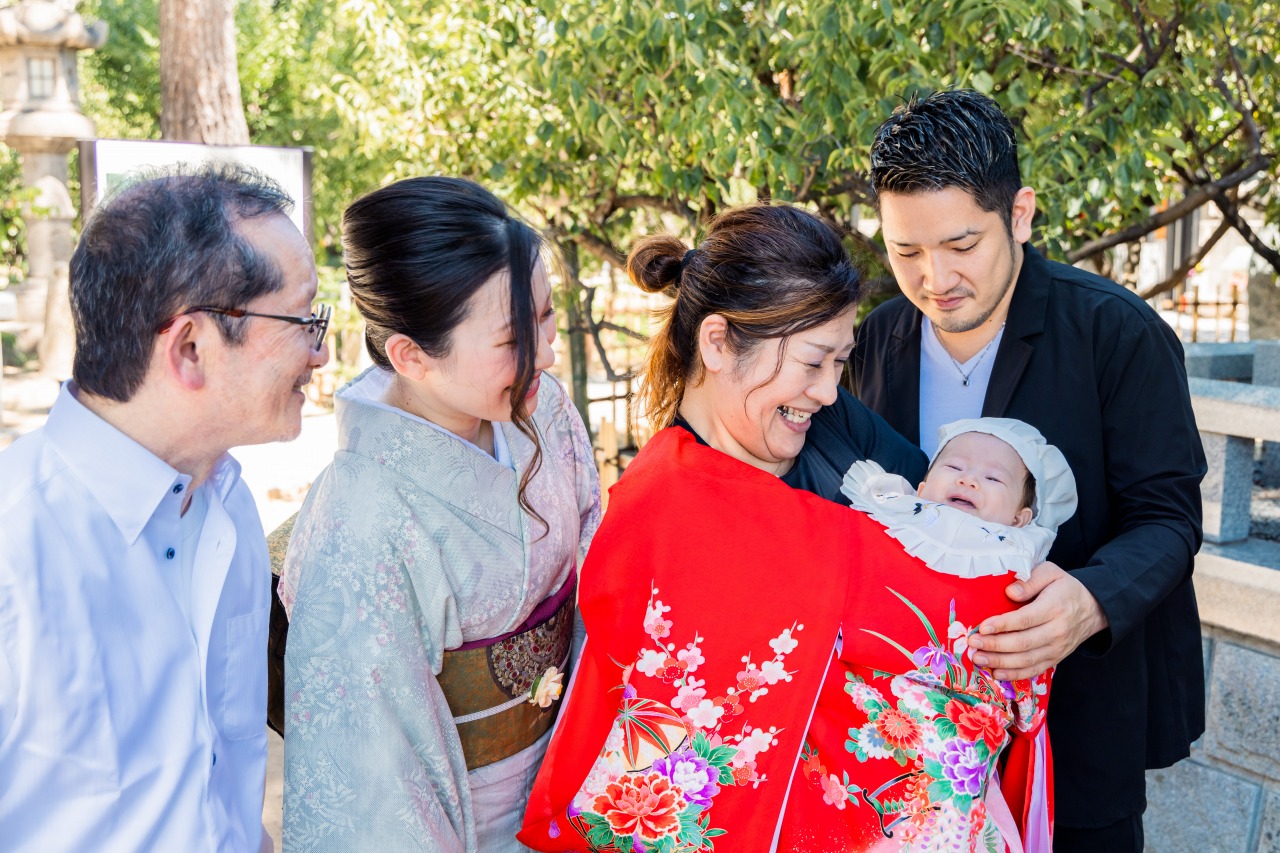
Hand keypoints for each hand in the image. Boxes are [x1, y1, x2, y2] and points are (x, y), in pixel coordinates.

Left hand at [967, 562, 1107, 680]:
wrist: (1093, 608)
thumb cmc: (1065, 588)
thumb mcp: (1051, 573)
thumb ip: (1030, 580)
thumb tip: (1010, 592)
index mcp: (1055, 608)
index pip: (1025, 619)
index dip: (1003, 624)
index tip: (982, 626)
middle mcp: (1057, 631)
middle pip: (1023, 643)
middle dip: (995, 645)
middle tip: (973, 644)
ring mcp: (1057, 648)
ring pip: (1026, 660)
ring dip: (1000, 662)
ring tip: (978, 659)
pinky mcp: (1055, 659)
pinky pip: (1034, 670)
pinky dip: (1015, 674)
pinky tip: (996, 673)